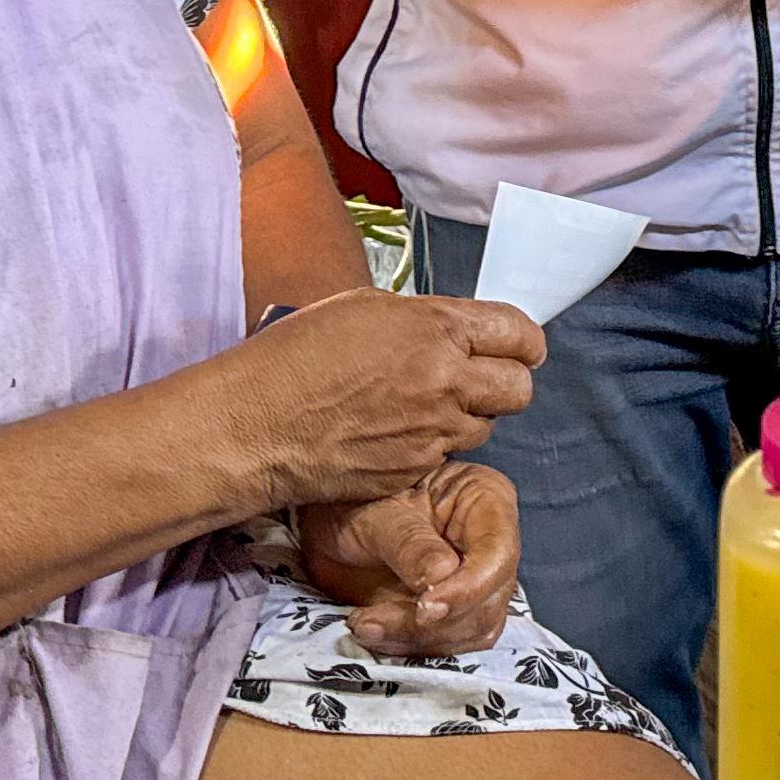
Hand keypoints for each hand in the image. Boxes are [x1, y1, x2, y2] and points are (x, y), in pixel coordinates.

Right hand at [226, 292, 542, 512]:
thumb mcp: (363, 309)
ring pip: (486, 427)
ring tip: (423, 406)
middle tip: (482, 380)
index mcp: (435, 329)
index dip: (524, 341)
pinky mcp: (415, 470)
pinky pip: (445, 457)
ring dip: (467, 417)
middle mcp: (444, 380)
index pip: (519, 333)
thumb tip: (454, 330)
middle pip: (519, 388)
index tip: (520, 347)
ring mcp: (433, 432)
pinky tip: (394, 433)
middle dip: (507, 382)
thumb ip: (423, 319)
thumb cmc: (294, 357)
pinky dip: (431, 446)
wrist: (255, 424)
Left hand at [299, 465, 520, 657]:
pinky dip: (410, 646)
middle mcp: (489, 544)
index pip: (497, 554)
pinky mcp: (455, 613)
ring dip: (418, 640)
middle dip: (432, 623)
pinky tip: (372, 631)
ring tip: (365, 625)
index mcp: (484, 501)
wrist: (330, 521)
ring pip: (472, 631)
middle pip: (488, 601)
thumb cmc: (354, 500)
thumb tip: (443, 577)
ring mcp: (475, 582)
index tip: (425, 609)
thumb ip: (409, 542)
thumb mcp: (375, 514)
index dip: (468, 588)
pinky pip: (448, 644)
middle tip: (373, 621)